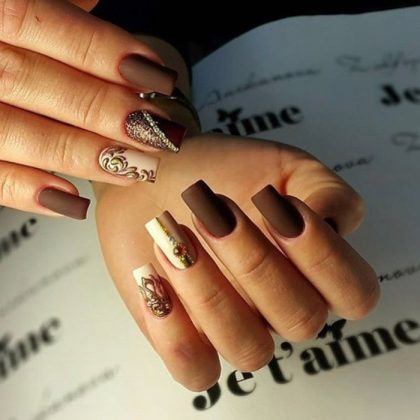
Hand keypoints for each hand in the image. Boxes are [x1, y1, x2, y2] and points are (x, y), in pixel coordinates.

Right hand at [0, 0, 184, 218]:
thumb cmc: (2, 30)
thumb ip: (58, 3)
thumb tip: (96, 5)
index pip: (45, 24)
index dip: (106, 53)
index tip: (158, 79)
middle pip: (38, 84)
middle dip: (107, 111)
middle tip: (159, 132)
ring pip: (19, 135)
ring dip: (85, 155)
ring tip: (138, 167)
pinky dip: (29, 191)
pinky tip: (74, 201)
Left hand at [94, 134, 379, 390]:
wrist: (156, 178)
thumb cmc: (219, 173)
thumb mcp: (283, 166)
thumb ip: (323, 190)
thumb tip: (333, 222)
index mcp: (312, 269)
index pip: (354, 292)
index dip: (323, 256)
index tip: (280, 206)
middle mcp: (279, 305)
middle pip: (299, 319)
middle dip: (255, 262)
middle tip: (212, 214)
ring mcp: (235, 327)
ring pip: (249, 349)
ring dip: (209, 291)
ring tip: (173, 238)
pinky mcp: (188, 338)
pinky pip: (196, 370)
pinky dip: (173, 331)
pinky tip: (153, 277)